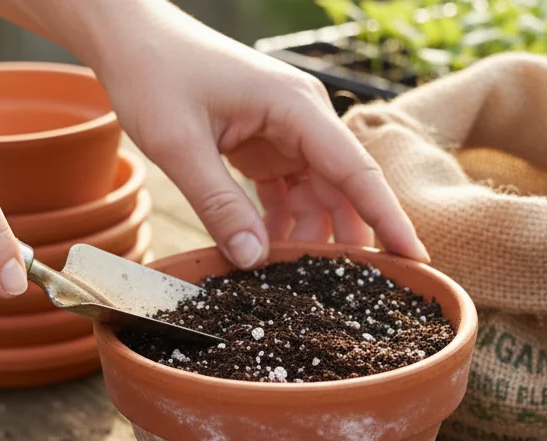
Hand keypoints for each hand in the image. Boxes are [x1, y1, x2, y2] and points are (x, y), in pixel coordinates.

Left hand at [87, 5, 428, 267]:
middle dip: (345, 241)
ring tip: (291, 284)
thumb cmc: (155, 73)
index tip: (416, 258)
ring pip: (316, 198)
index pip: (357, 171)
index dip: (388, 218)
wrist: (130, 38)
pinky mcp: (265, 146)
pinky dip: (279, 226)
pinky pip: (287, 194)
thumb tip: (253, 261)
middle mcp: (302, 119)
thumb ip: (218, 205)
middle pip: (343, 190)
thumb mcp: (180, 145)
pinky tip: (263, 256)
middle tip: (346, 296)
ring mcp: (286, 133)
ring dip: (306, 239)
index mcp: (296, 108)